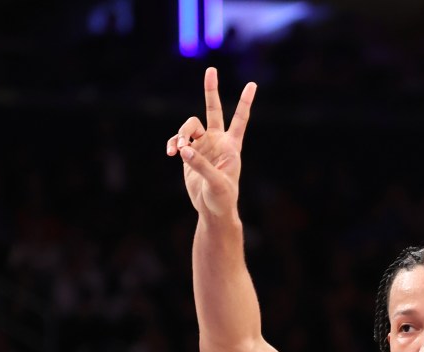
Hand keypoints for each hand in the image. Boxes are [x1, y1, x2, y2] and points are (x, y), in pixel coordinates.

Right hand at [166, 67, 256, 217]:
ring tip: (178, 151)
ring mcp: (203, 146)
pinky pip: (178, 142)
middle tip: (211, 70)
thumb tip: (184, 150)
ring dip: (181, 134)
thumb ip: (201, 165)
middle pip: (213, 110)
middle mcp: (217, 141)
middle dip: (211, 91)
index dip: (245, 102)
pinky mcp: (190, 154)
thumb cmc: (222, 198)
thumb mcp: (216, 183)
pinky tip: (171, 153)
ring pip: (189, 127)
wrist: (212, 209)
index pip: (240, 120)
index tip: (252, 84)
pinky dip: (173, 145)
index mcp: (231, 146)